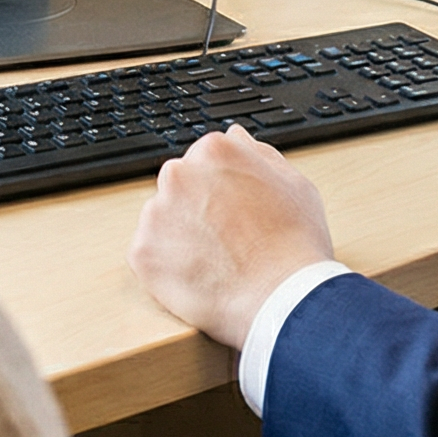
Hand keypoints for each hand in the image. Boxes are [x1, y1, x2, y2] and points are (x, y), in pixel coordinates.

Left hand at [127, 125, 335, 348]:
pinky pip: (149, 254)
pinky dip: (168, 266)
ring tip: (216, 261)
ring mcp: (156, 213)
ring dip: (179, 236)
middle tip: (226, 239)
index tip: (233, 212)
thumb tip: (235, 138)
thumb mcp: (294, 183)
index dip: (221, 189)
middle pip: (179, 187)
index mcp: (214, 151)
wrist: (282, 299)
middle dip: (196, 209)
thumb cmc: (294, 244)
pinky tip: (200, 277)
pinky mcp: (142, 252)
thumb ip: (257, 154)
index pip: (203, 161)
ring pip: (162, 219)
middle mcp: (178, 174)